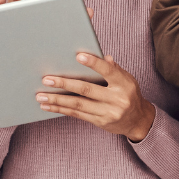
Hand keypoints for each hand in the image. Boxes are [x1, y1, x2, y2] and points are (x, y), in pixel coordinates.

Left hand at [38, 53, 157, 141]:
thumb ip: (113, 69)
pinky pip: (77, 115)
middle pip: (87, 90)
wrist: (137, 120)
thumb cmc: (128, 94)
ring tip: (40, 96)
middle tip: (47, 79)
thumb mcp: (126, 79)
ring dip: (57, 100)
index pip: (108, 71)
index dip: (94, 63)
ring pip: (78, 104)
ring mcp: (108, 113)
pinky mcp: (99, 122)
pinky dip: (61, 110)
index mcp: (124, 84)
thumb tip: (102, 57)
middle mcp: (117, 99)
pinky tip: (48, 106)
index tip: (78, 56)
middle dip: (65, 84)